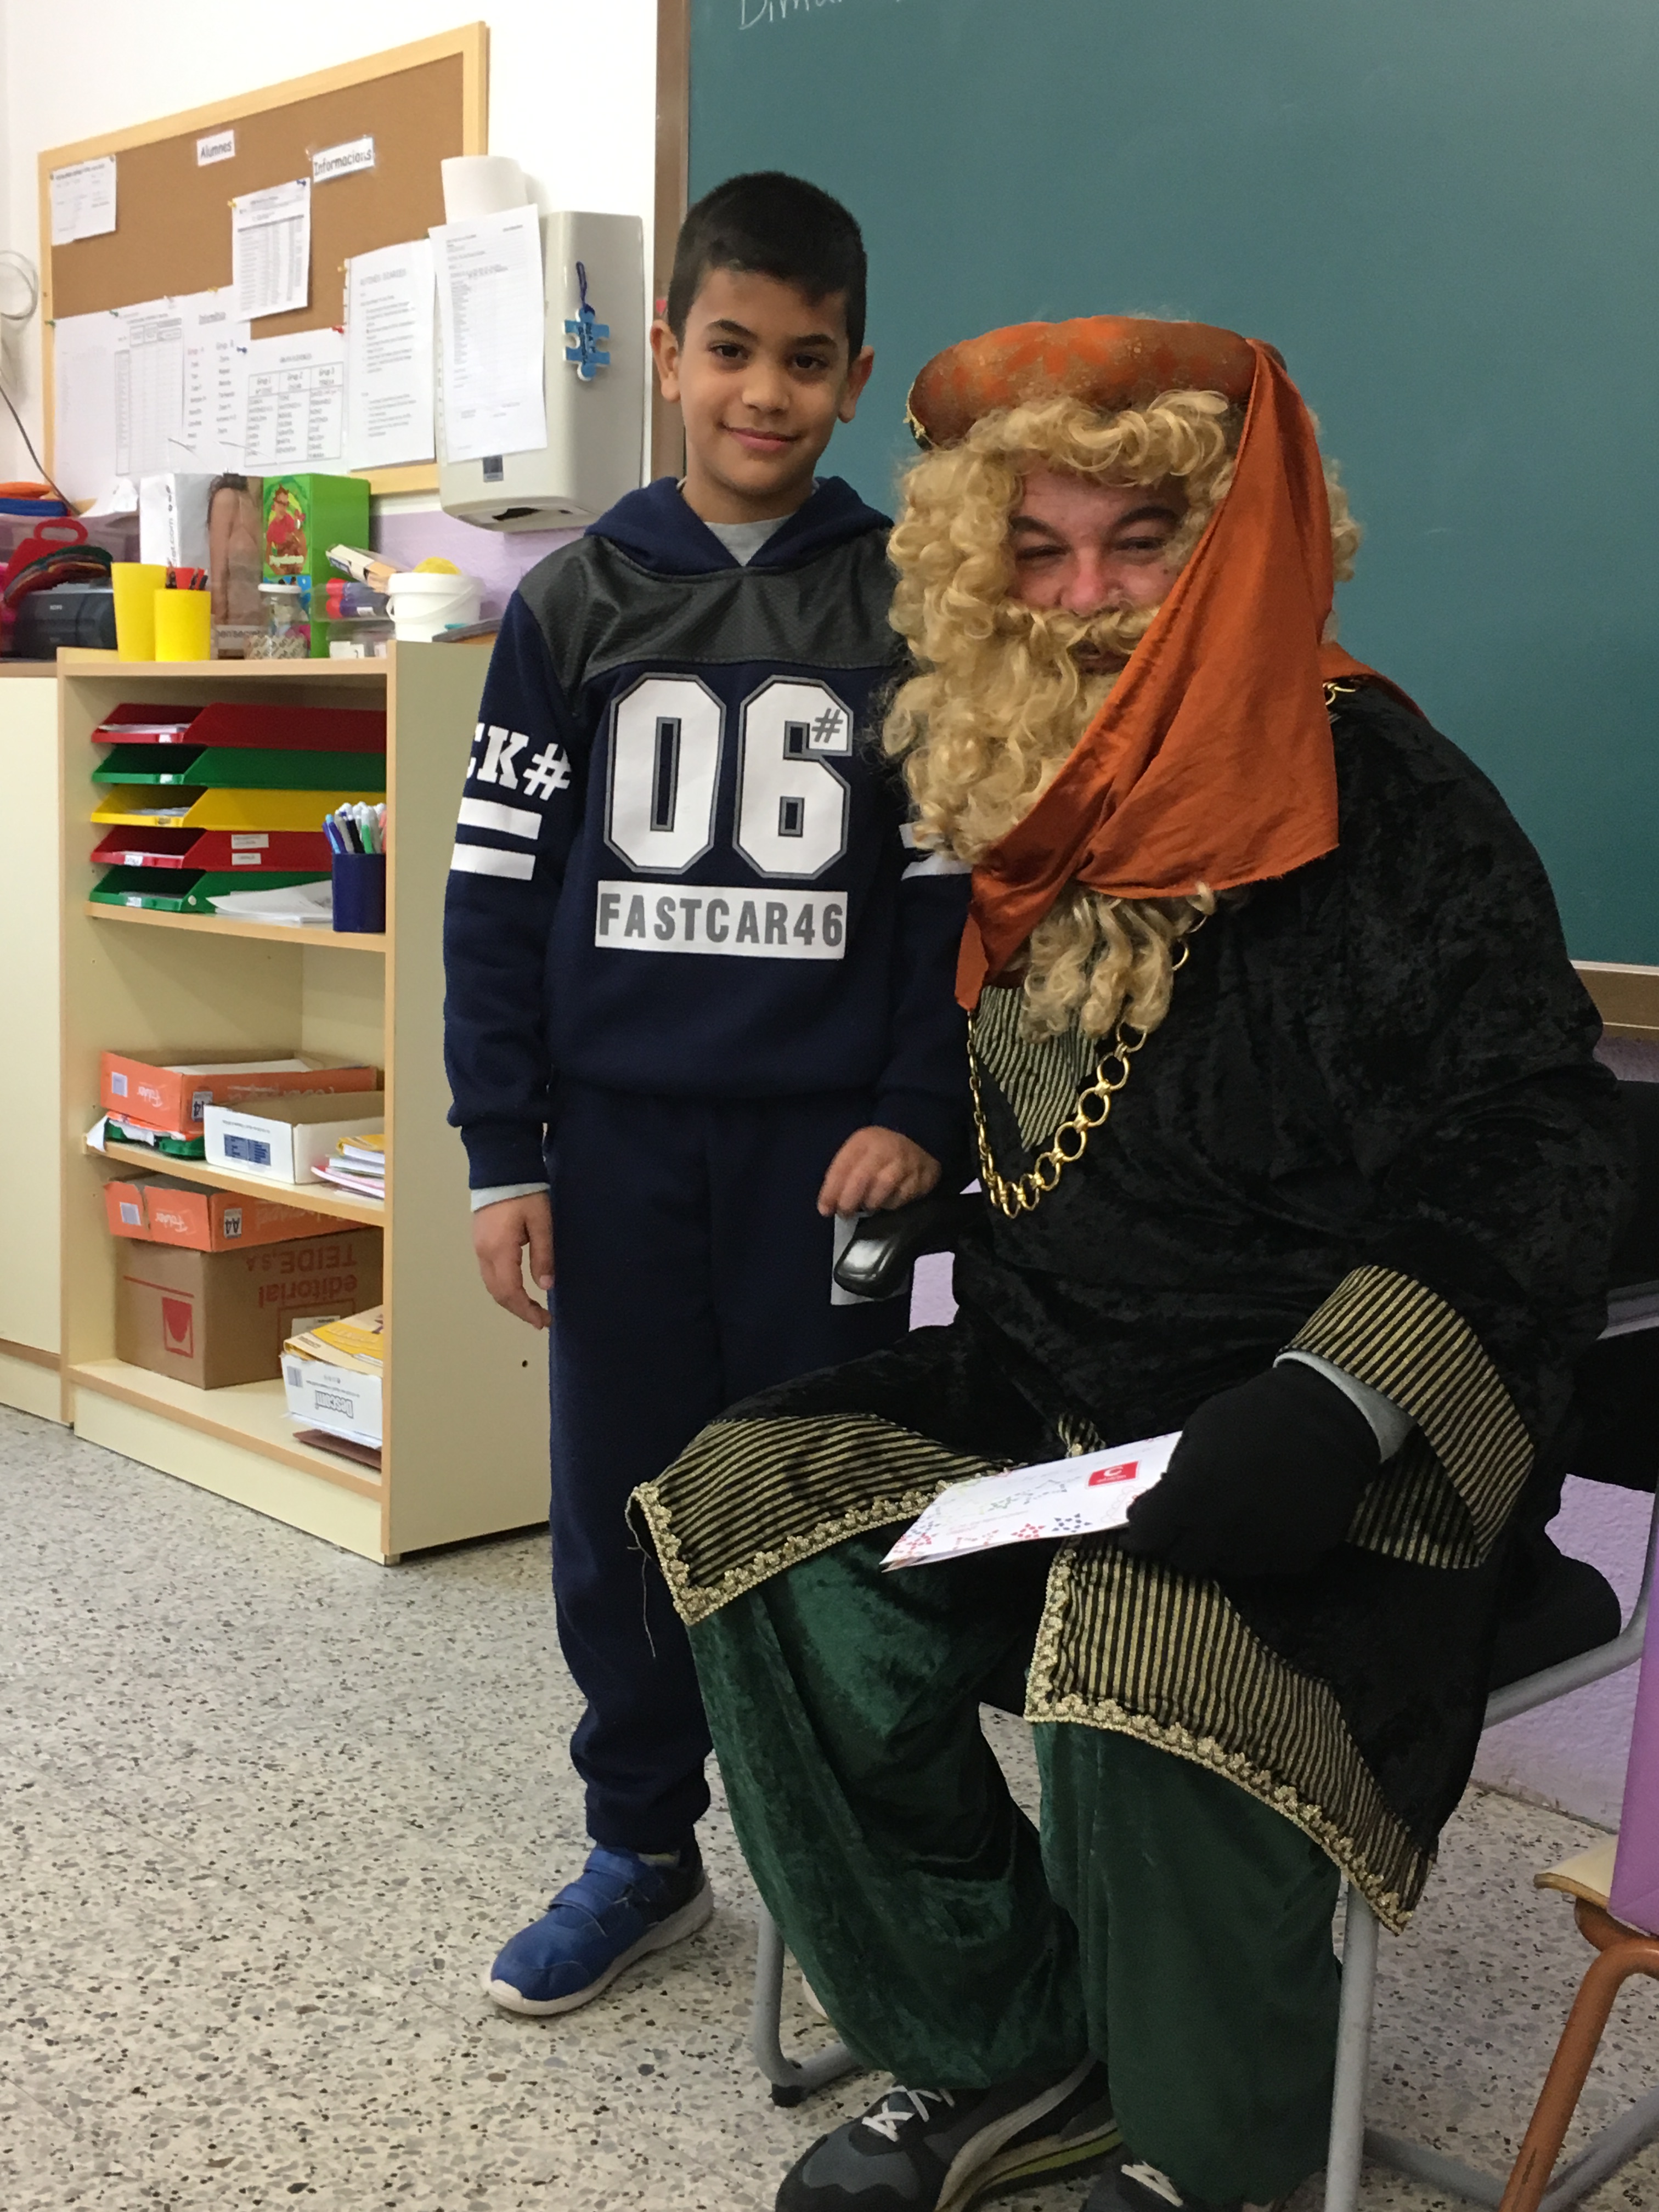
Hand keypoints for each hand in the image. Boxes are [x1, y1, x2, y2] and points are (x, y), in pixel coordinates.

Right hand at [472, 1191, 554, 1330]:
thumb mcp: (541, 1222)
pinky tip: (517, 1288)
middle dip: (518, 1310)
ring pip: (491, 1284)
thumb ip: (543, 1255)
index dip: (526, 1310)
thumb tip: (545, 1286)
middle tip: (540, 1319)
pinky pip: (489, 1273)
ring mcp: (478, 1247)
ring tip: (530, 1308)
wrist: (500, 1167)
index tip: (543, 1322)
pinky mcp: (479, 1240)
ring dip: (510, 1300)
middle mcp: (483, 1253)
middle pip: (497, 1293)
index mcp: (499, 1250)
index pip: (510, 1292)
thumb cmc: (525, 1193)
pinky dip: (503, 1287)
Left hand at [817, 1127, 941, 1217]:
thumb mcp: (859, 1153)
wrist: (921, 1142)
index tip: (824, 1209)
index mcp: (864, 1140)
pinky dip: (890, 1204)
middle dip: (849, 1201)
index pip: (842, 1166)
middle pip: (861, 1178)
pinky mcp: (920, 1177)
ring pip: (882, 1189)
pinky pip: (901, 1197)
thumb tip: (828, 1204)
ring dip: (870, 1203)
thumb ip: (843, 1174)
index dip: (831, 1190)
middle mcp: (884, 1148)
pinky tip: (887, 1201)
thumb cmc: (880, 1153)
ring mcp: (905, 1162)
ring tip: (867, 1206)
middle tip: (844, 1213)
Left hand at [1120, 1362, 1379, 1577]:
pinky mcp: (1299, 1556)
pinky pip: (1267, 1566)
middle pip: (1184, 1559)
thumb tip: (1165, 1501)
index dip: (1139, 1533)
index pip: (1148, 1535)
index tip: (1138, 1528)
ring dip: (1218, 1549)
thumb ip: (1179, 1473)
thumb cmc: (1255, 1414)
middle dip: (1176, 1542)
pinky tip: (1264, 1523)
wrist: (1329, 1417)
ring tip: (1227, 1520)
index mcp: (1190, 1497)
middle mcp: (1221, 1532)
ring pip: (1225, 1567)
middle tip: (1182, 1524)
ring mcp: (1262, 1549)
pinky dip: (1260, 1551)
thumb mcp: (1200, 1430)